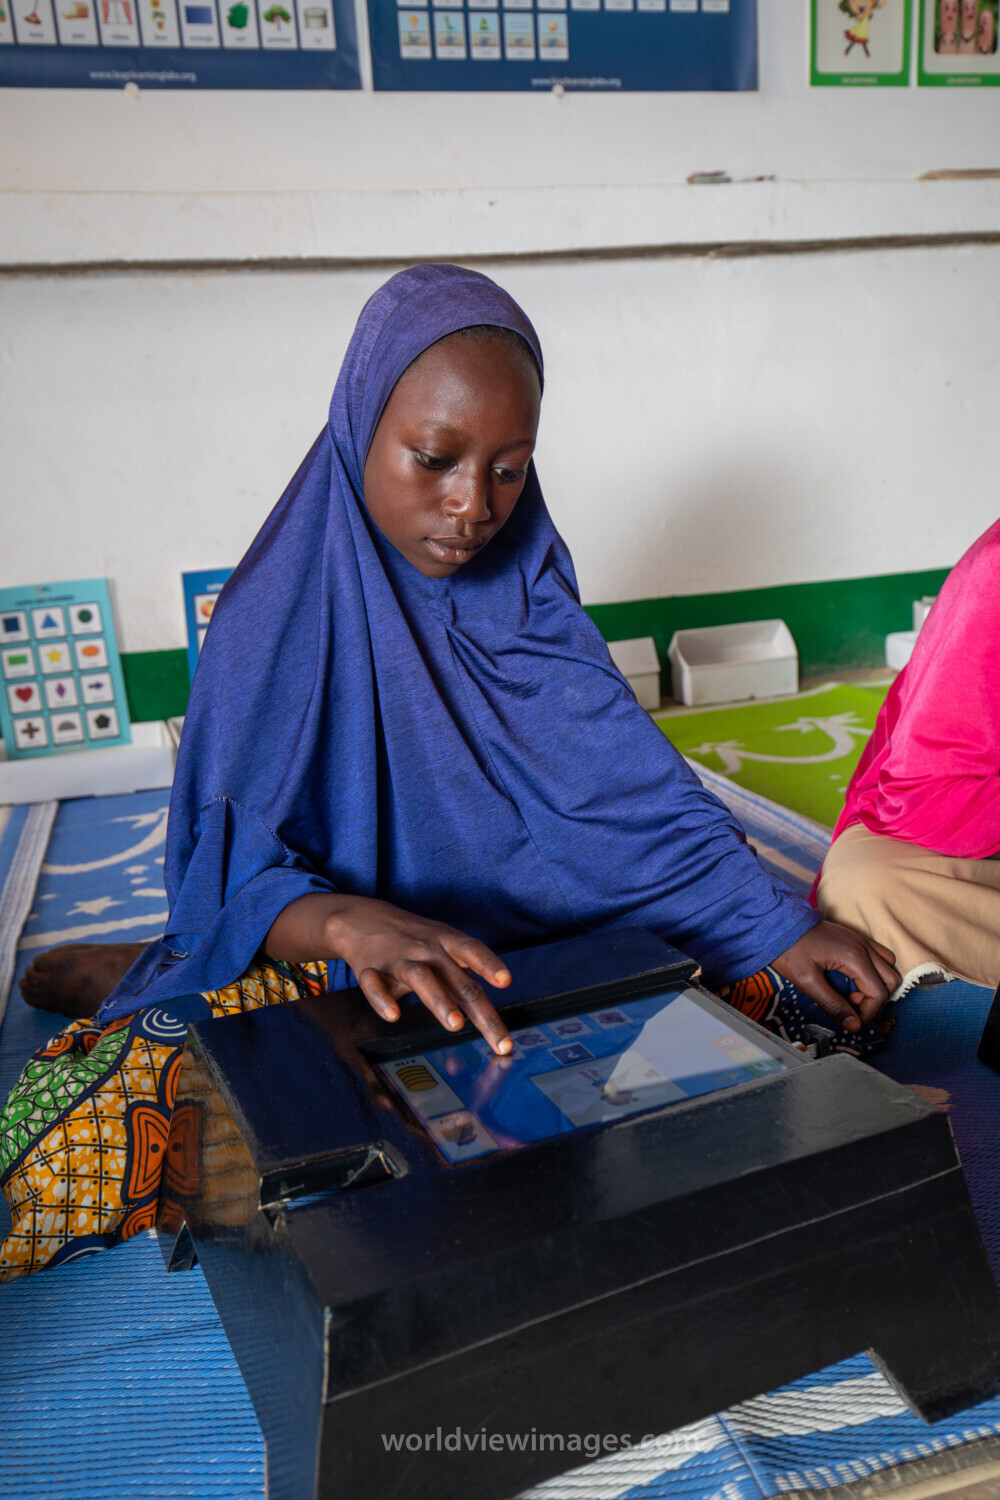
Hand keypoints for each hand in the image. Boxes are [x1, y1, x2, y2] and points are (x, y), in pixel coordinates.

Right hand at [266, 893, 512, 1053]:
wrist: (363, 919)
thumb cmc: (416, 941)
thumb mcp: (444, 946)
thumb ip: (463, 981)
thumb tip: (488, 1024)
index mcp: (447, 942)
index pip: (473, 950)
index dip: (489, 964)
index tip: (506, 981)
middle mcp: (426, 949)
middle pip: (457, 979)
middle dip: (481, 1012)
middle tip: (499, 1041)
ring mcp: (398, 959)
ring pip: (421, 978)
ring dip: (440, 1001)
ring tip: (456, 1025)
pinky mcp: (370, 970)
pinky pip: (375, 985)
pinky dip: (383, 999)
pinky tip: (393, 1015)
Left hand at [771, 921, 898, 1032]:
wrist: (778, 922)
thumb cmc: (790, 949)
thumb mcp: (807, 980)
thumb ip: (832, 1004)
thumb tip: (854, 1025)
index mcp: (855, 957)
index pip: (879, 993)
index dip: (868, 1012)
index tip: (851, 1019)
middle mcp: (863, 947)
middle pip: (891, 980)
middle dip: (876, 1000)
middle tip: (851, 1005)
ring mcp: (860, 940)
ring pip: (888, 967)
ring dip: (877, 984)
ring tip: (851, 992)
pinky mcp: (854, 938)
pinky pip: (878, 956)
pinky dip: (873, 972)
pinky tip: (851, 979)